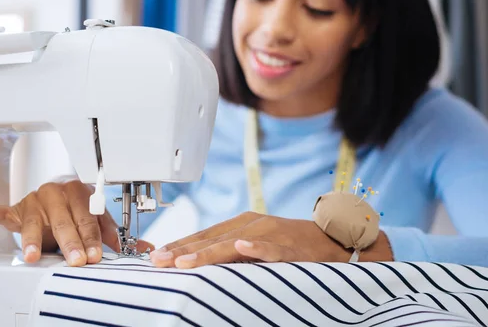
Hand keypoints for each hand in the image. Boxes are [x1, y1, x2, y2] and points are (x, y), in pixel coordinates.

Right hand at [0, 180, 153, 265]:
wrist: (54, 197)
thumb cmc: (75, 209)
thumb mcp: (94, 217)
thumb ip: (110, 231)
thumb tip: (135, 248)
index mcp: (79, 193)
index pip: (88, 218)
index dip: (93, 238)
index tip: (97, 255)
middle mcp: (56, 194)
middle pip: (64, 222)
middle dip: (71, 243)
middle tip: (76, 260)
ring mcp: (34, 201)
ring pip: (34, 222)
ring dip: (32, 240)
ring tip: (31, 254)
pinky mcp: (16, 209)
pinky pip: (2, 210)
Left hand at [149, 212, 392, 268]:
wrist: (333, 239)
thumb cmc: (290, 245)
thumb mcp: (255, 245)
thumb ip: (229, 252)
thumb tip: (196, 263)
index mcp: (241, 224)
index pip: (203, 235)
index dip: (179, 244)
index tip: (155, 256)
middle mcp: (252, 225)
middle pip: (211, 239)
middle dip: (183, 250)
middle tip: (158, 261)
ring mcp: (271, 234)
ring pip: (234, 244)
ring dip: (208, 252)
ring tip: (184, 261)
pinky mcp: (291, 247)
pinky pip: (272, 249)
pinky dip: (258, 248)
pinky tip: (244, 247)